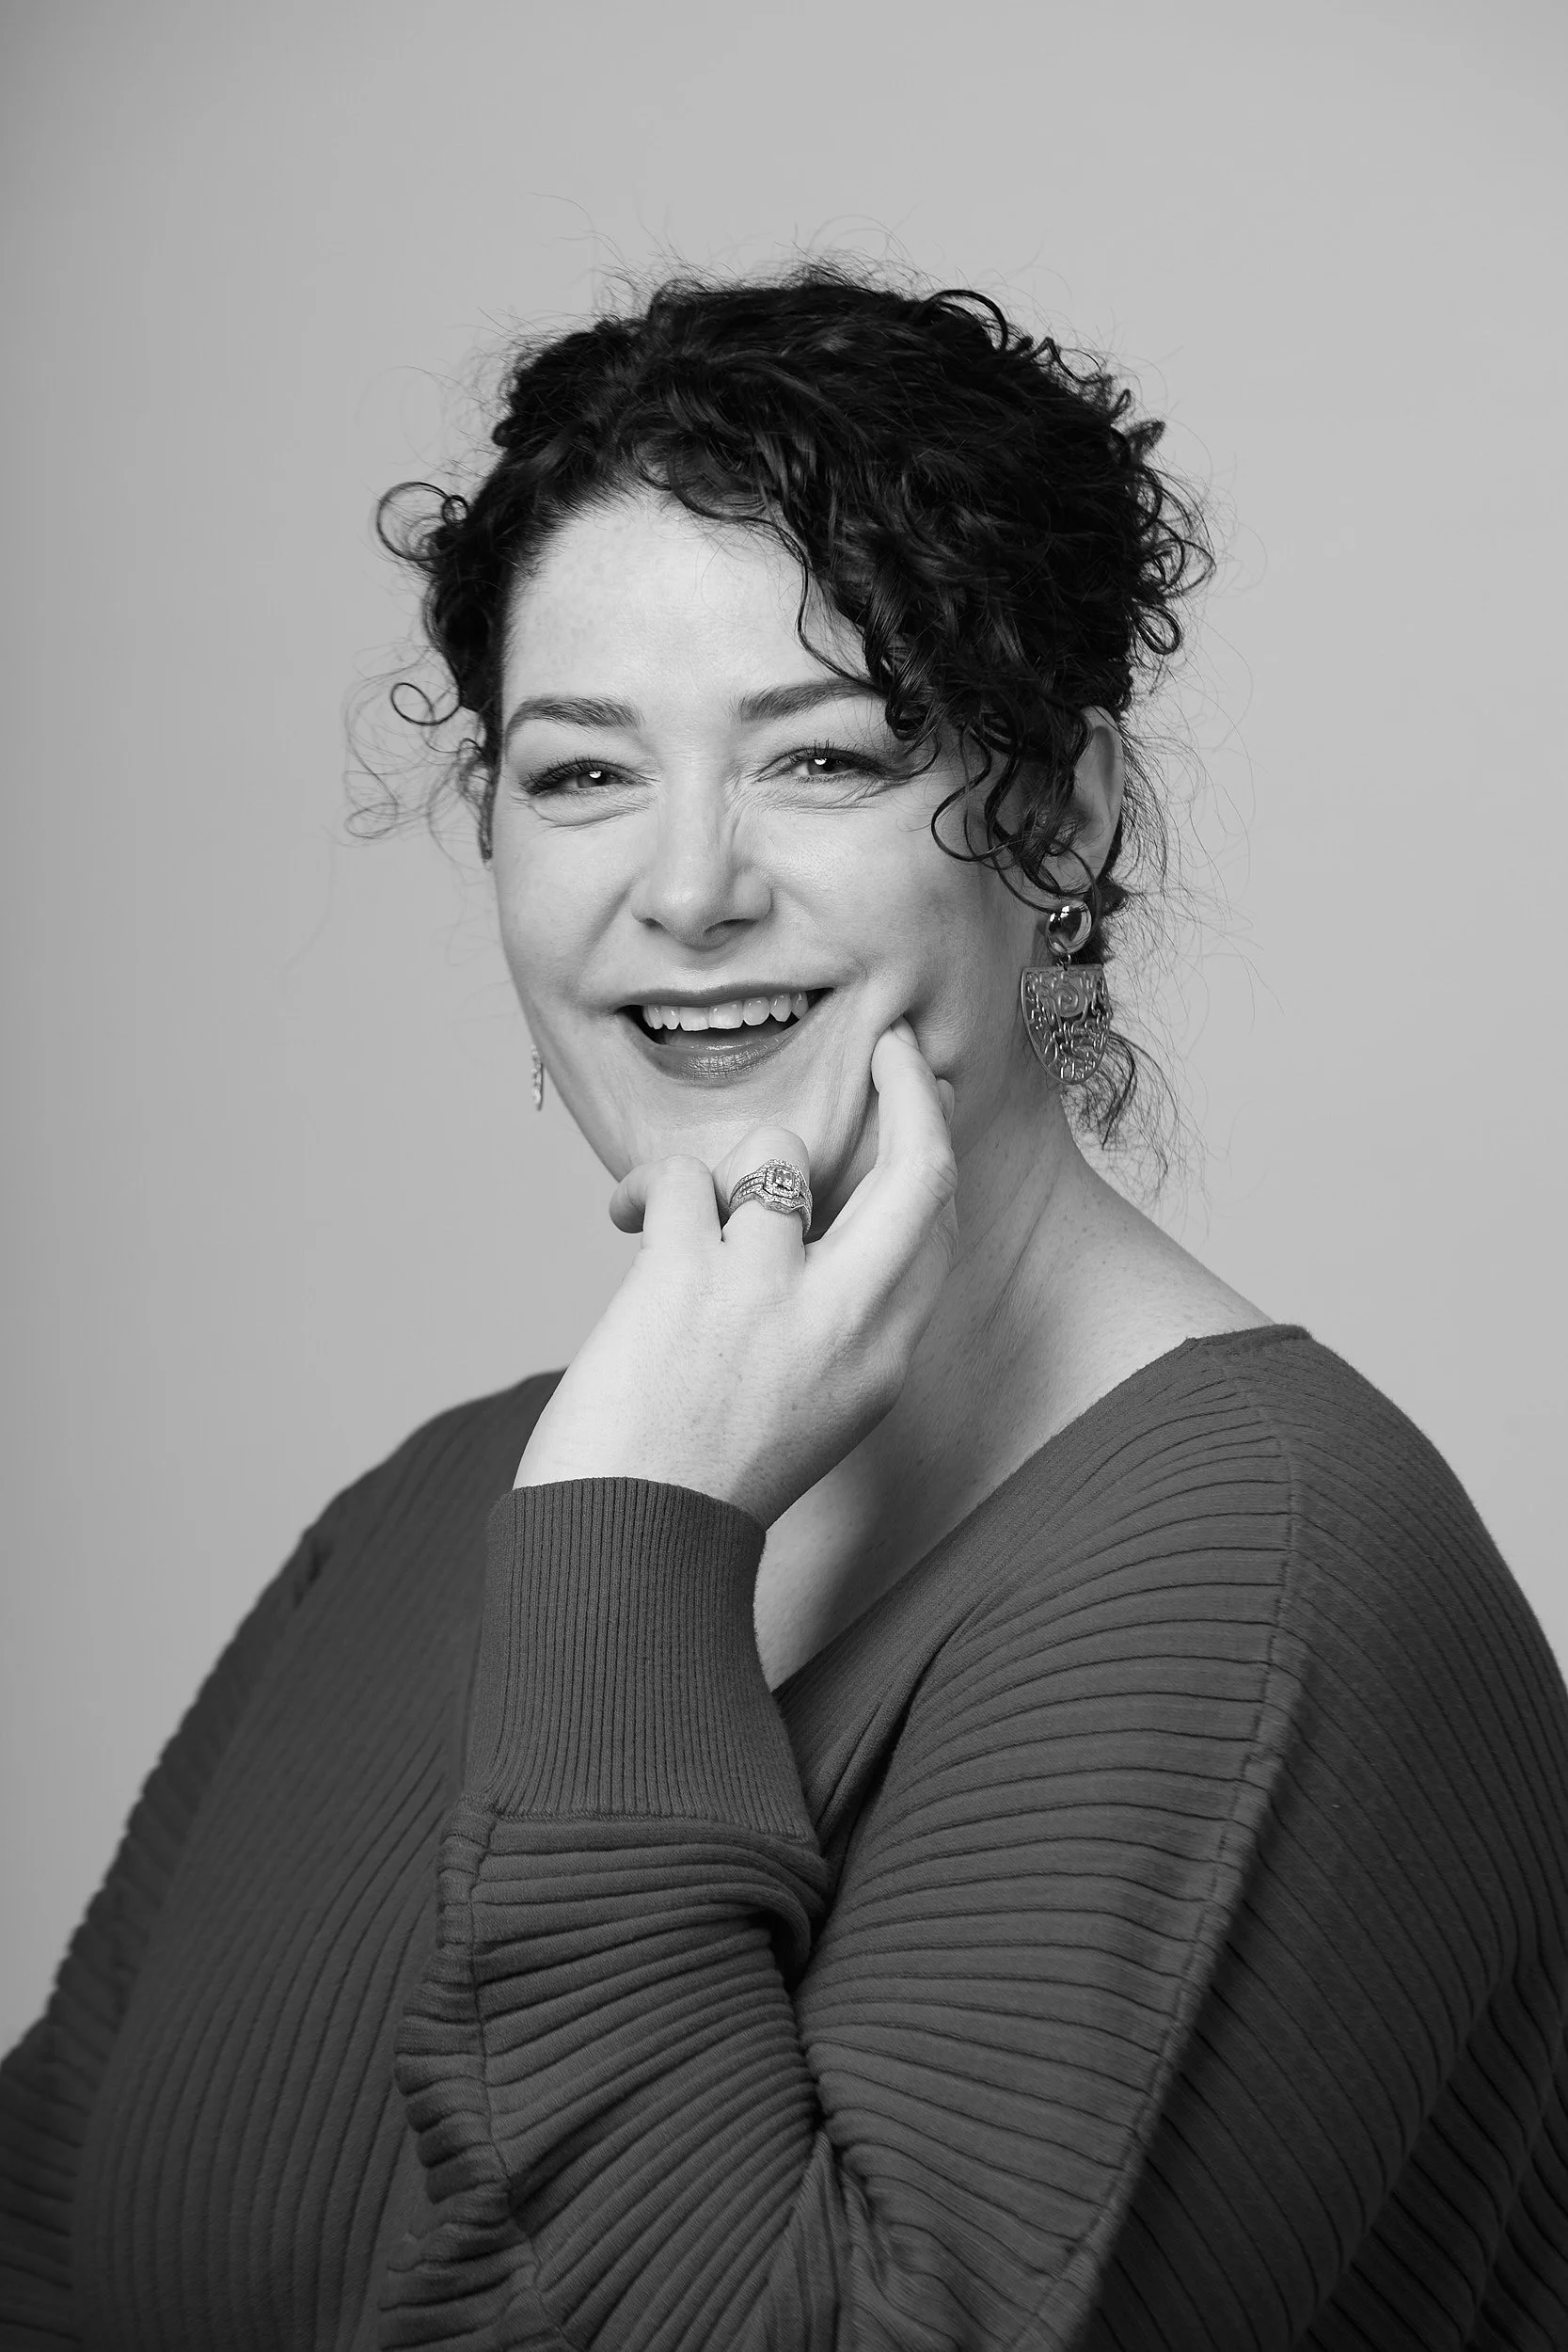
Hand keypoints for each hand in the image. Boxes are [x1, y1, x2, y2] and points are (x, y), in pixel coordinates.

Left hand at [513, 1020, 958, 1526]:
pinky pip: (680, 1179)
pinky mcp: (690, 1275)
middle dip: (911, 1091)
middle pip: (920, 1170)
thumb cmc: (699, 1484)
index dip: (932, 1147)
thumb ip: (835, 1325)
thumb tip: (813, 1227)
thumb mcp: (811, 1411)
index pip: (938, 1227)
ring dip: (721, 1171)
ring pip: (776, 1155)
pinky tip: (625, 1224)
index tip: (916, 1097)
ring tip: (674, 1224)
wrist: (624, 1553)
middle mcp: (846, 1320)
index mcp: (881, 1360)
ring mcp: (772, 1292)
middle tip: (887, 1044)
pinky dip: (647, 1192)